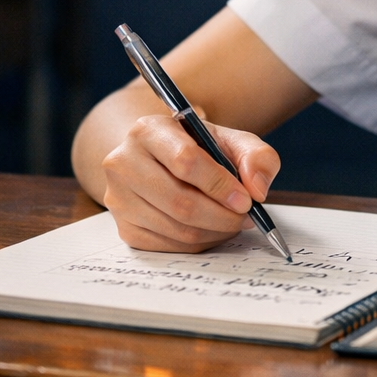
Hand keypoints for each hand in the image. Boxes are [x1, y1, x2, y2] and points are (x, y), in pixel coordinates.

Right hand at [101, 113, 280, 251]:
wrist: (161, 159)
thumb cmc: (199, 148)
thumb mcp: (231, 140)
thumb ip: (256, 156)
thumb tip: (258, 189)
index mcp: (148, 130)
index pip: (185, 161)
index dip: (220, 185)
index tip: (247, 199)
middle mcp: (123, 162)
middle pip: (179, 201)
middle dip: (222, 215)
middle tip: (247, 217)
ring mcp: (118, 198)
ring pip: (175, 228)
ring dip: (214, 231)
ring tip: (235, 222)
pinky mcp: (123, 227)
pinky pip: (167, 246)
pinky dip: (199, 243)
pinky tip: (214, 230)